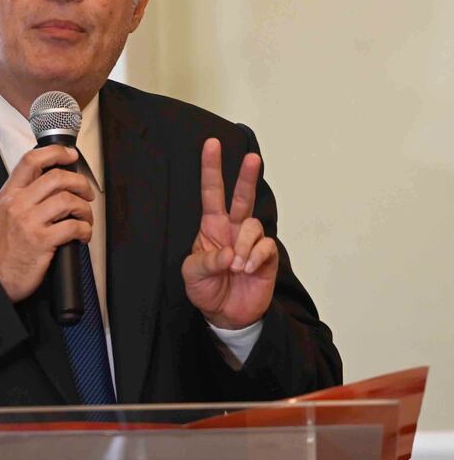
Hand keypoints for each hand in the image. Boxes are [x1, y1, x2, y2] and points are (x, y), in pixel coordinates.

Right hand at [0, 145, 93, 301]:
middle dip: (80, 182)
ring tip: (85, 217)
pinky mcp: (41, 241)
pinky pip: (73, 227)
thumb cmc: (0, 249)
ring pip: (68, 200)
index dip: (55, 153)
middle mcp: (18, 204)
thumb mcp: (3, 213)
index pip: (31, 160)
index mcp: (9, 194)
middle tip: (86, 192)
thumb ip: (22, 196)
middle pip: (57, 177)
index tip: (70, 155)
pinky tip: (82, 235)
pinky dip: (84, 230)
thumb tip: (50, 182)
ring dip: (84, 208)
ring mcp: (29, 222)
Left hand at [181, 138, 278, 328]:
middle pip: (242, 196)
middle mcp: (233, 228)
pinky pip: (265, 247)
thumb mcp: (193, 275)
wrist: (226, 315)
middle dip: (246, 176)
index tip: (211, 144)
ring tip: (236, 266)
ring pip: (253, 224)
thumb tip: (228, 254)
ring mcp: (250, 242)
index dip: (210, 168)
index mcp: (211, 226)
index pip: (211, 192)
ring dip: (244, 245)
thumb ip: (206, 262)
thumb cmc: (206, 289)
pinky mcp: (266, 257)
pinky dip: (256, 257)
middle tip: (251, 158)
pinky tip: (248, 269)